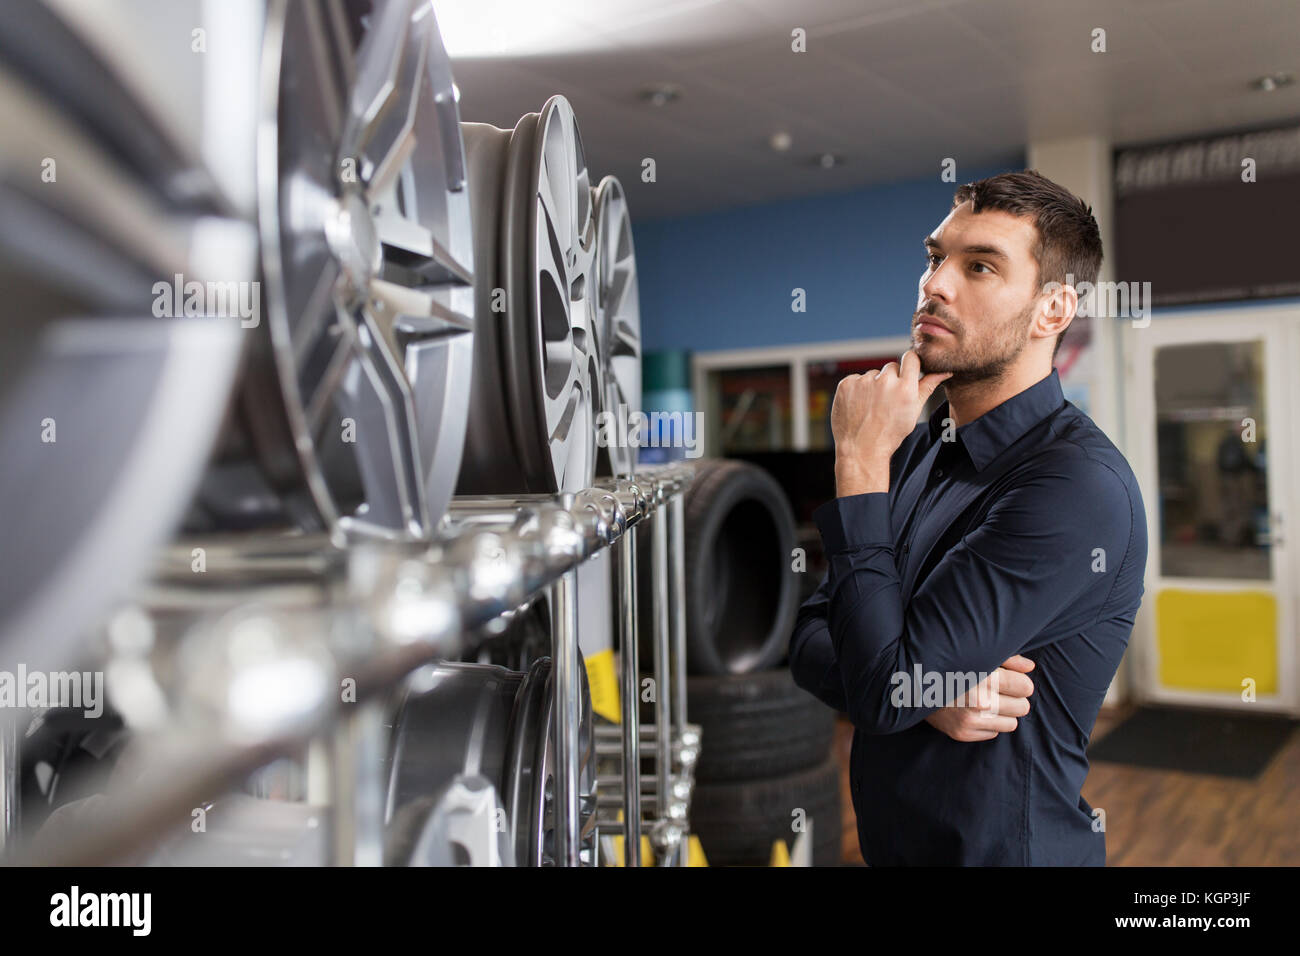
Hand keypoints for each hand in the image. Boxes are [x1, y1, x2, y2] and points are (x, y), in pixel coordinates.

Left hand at [831, 349, 950, 494]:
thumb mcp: (914, 412)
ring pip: (872, 375)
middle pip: (891, 367)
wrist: (861, 449)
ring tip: (871, 407)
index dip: (909, 365)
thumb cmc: (890, 433)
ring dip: (872, 386)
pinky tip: (858, 406)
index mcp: (905, 388)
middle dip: (891, 380)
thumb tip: (944, 372)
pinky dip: (856, 390)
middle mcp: (885, 382)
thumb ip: (927, 387)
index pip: (911, 358)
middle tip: (886, 401)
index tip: (907, 373)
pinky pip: (855, 379)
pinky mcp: (846, 384)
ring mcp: (863, 382)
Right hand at [923, 655, 1034, 741]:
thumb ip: (1008, 659)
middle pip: (1022, 707)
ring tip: (988, 702)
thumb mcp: (979, 654)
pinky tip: (974, 711)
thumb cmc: (950, 664)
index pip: (1026, 687)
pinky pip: (993, 733)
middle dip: (1014, 699)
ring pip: (1012, 724)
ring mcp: (970, 720)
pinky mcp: (962, 733)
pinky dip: (988, 724)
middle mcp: (979, 701)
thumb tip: (1030, 667)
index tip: (1012, 680)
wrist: (912, 682)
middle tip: (1000, 691)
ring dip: (1003, 713)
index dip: (1020, 682)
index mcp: (985, 677)